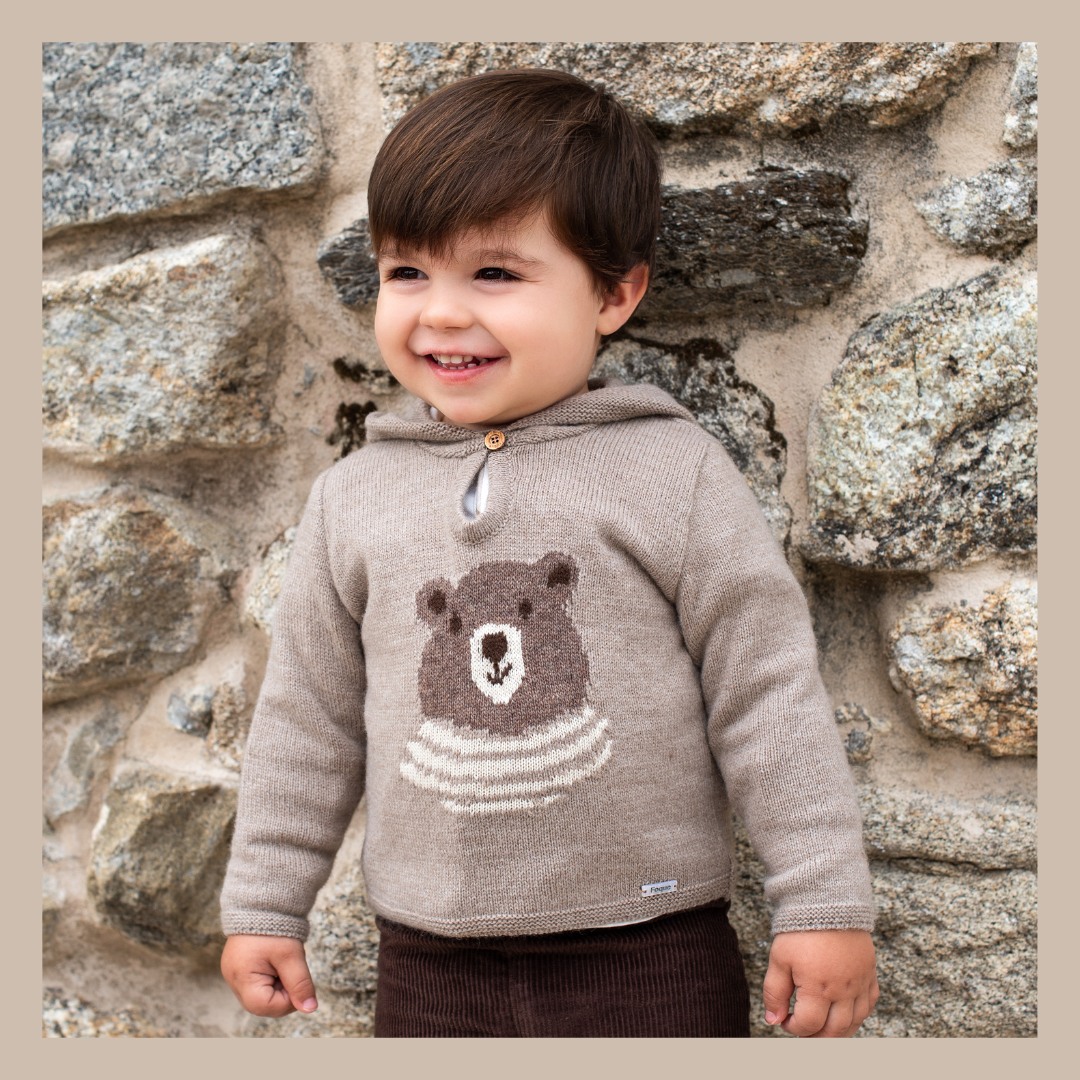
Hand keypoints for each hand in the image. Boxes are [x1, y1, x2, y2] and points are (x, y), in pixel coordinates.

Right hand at [220, 934, 318, 1017]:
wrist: (262, 901)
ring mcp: (234, 975)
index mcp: (242, 978)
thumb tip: (310, 1009)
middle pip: (262, 1005)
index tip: (297, 980)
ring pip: (262, 996)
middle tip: (290, 969)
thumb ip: (300, 984)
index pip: (266, 1007)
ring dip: (278, 985)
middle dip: (283, 993)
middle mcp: (233, 981)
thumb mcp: (291, 956)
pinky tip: (276, 962)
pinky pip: (257, 984)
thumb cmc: (275, 929)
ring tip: (282, 963)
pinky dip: (271, 978)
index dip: (288, 1000)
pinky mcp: (239, 969)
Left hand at [762, 928, 877, 1037]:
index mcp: (818, 988)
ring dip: (838, 1031)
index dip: (794, 1028)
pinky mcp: (870, 973)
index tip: (785, 1020)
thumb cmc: (800, 930)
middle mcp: (843, 991)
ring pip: (855, 1022)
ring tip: (822, 1027)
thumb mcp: (779, 959)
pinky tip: (845, 1012)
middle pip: (834, 1031)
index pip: (808, 1025)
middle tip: (803, 1032)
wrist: (827, 901)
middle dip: (816, 1037)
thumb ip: (774, 992)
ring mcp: (860, 983)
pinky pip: (869, 1004)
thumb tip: (773, 1020)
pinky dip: (858, 1015)